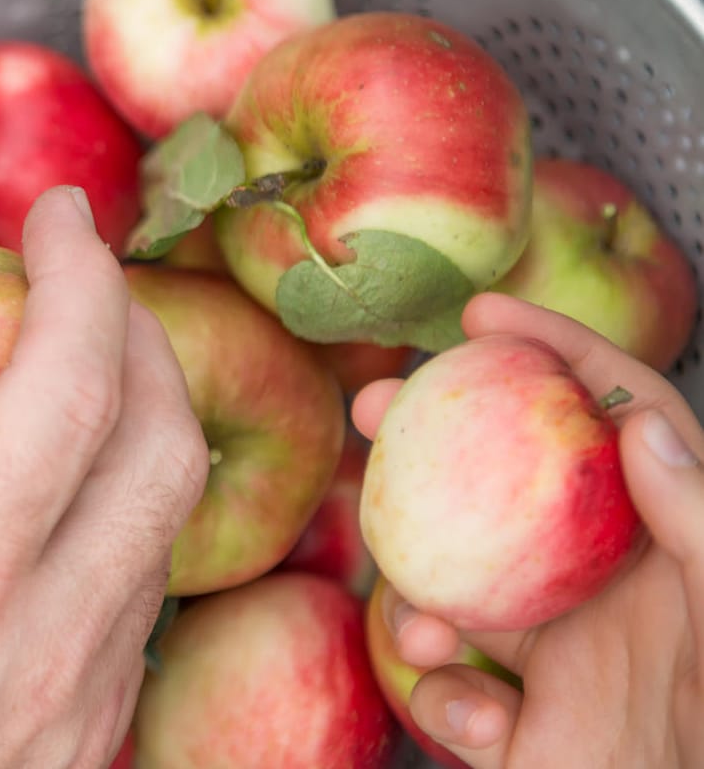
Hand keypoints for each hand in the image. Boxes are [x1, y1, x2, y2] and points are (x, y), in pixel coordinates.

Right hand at [0, 186, 209, 767]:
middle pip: (165, 448)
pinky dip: (113, 516)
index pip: (65, 388)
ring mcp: (78, 722)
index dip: (78, 275)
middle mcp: (47, 657)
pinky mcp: (75, 765)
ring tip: (63, 375)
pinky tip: (36, 510)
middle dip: (138, 332)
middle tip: (78, 277)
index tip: (59, 214)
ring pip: (163, 532)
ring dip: (134, 425)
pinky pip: (132, 609)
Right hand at [355, 293, 703, 768]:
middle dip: (432, 439)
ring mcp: (559, 658)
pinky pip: (452, 693)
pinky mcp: (521, 730)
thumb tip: (636, 421)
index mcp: (668, 548)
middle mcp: (605, 590)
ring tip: (429, 635)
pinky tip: (485, 724)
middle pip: (503, 485)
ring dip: (416, 602)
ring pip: (451, 587)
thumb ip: (700, 523)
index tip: (482, 317)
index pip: (615, 421)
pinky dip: (447, 703)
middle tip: (373, 404)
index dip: (557, 354)